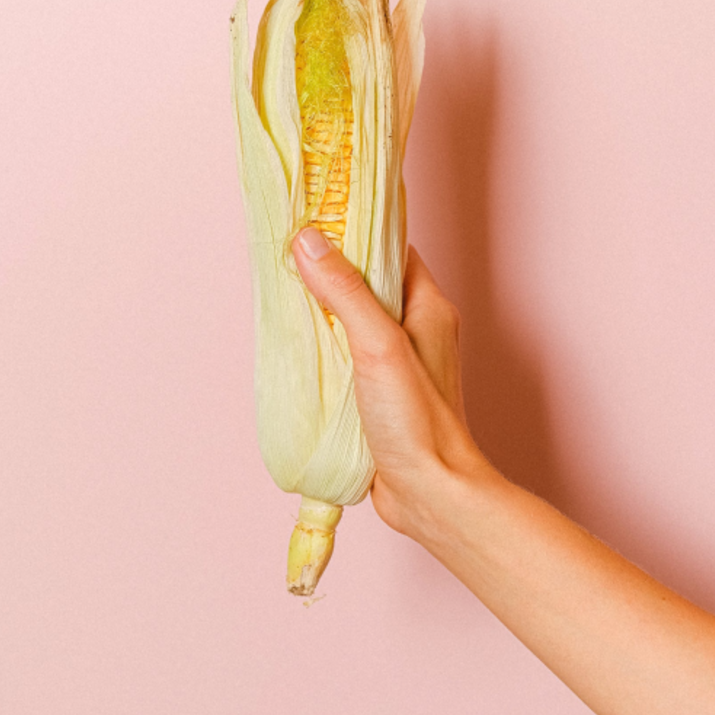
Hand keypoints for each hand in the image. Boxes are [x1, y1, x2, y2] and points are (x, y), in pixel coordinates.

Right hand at [292, 228, 493, 538]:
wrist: (431, 495)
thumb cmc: (417, 420)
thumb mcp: (377, 345)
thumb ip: (345, 292)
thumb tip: (309, 241)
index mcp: (428, 307)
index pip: (392, 250)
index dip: (357, 232)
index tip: (317, 219)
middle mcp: (417, 328)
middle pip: (369, 282)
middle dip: (331, 269)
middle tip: (289, 254)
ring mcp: (398, 361)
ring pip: (355, 318)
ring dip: (323, 308)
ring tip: (283, 292)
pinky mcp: (380, 391)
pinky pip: (347, 353)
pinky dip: (323, 344)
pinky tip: (296, 344)